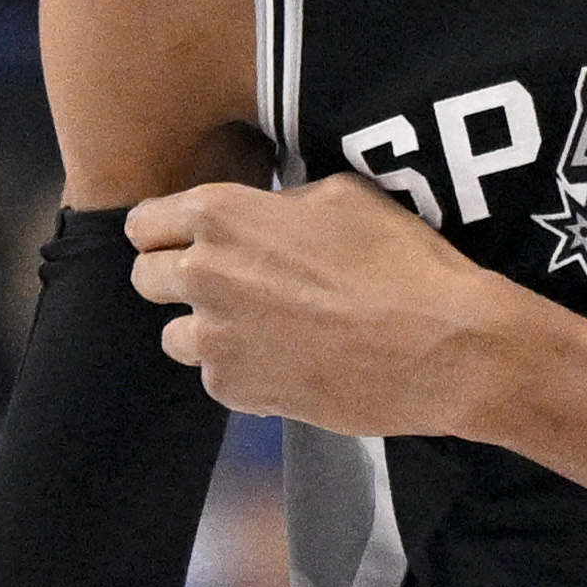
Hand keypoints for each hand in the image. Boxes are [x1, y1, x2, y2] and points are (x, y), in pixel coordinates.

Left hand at [126, 178, 545, 439]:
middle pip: (146, 279)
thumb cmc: (402, 262)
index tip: (189, 242)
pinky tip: (289, 362)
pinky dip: (242, 373)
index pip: (144, 223)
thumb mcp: (342, 195)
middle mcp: (202, 273)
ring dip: (206, 331)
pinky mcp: (234, 390)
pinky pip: (215, 378)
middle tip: (227, 287)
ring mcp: (213, 338)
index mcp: (220, 214)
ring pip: (174, 336)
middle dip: (177, 281)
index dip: (167, 232)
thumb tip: (264, 215)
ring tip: (260, 330)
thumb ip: (278, 204)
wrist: (442, 346)